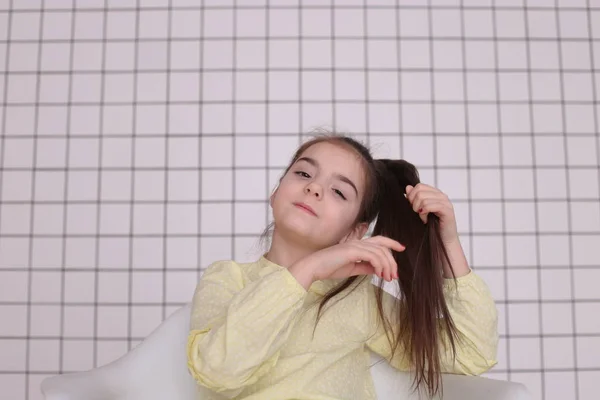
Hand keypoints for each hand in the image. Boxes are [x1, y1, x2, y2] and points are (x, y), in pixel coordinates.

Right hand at [289, 236, 405, 288]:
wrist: (314, 267)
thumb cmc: (329, 268)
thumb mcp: (351, 268)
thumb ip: (364, 267)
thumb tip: (377, 270)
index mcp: (357, 245)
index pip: (378, 240)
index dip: (391, 242)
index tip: (402, 248)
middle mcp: (357, 242)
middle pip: (382, 246)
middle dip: (392, 260)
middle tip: (394, 275)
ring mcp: (355, 245)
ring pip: (380, 252)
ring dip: (387, 266)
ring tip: (387, 278)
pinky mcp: (352, 251)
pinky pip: (373, 256)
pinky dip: (379, 265)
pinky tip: (379, 274)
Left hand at [405, 183, 458, 244]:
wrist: (442, 242)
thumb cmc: (430, 227)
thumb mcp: (418, 211)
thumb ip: (413, 199)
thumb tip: (407, 187)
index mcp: (435, 193)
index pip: (419, 186)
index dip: (411, 196)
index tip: (412, 207)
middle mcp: (441, 195)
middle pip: (420, 191)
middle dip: (414, 203)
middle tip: (416, 213)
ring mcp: (445, 202)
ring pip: (423, 198)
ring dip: (419, 210)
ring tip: (422, 218)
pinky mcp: (447, 210)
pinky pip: (430, 206)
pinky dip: (424, 214)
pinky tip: (425, 220)